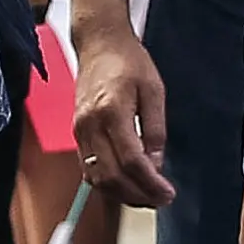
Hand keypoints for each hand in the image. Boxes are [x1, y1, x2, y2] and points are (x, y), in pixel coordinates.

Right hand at [71, 25, 174, 206]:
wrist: (99, 44)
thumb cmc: (128, 61)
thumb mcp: (154, 91)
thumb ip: (155, 129)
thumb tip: (156, 163)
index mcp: (112, 111)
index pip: (131, 160)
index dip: (150, 183)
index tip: (167, 193)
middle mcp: (90, 124)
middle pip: (111, 175)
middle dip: (137, 194)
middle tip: (160, 199)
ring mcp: (79, 130)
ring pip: (96, 177)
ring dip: (121, 193)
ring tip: (145, 196)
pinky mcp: (76, 132)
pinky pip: (87, 168)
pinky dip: (106, 182)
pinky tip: (125, 184)